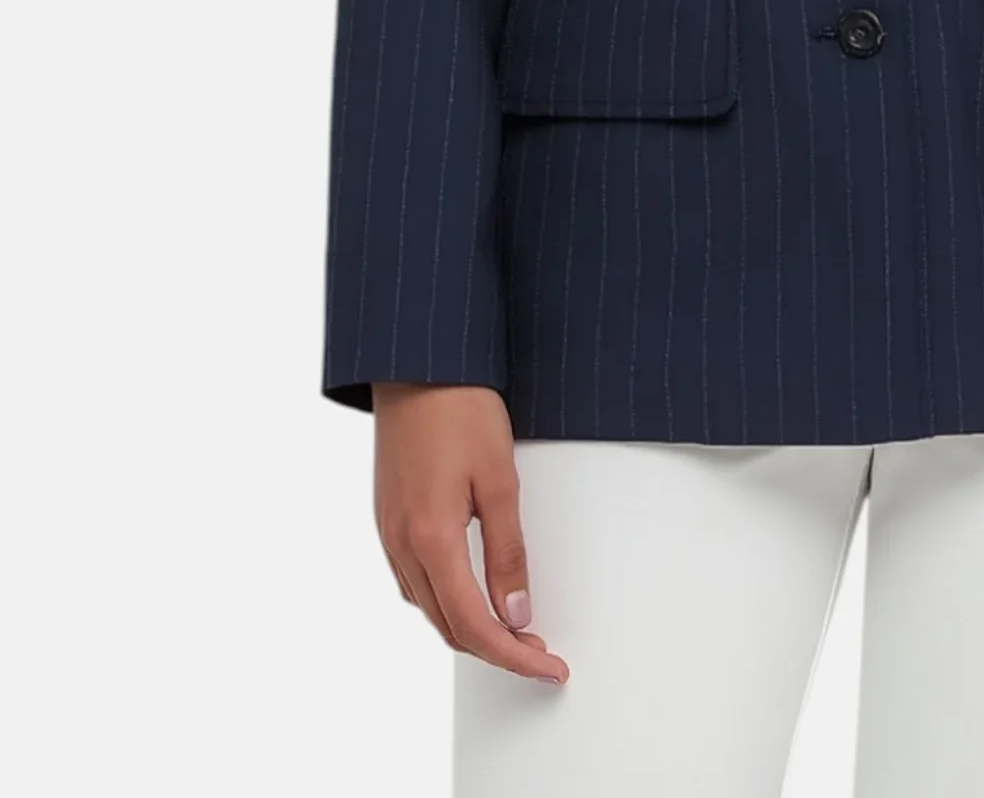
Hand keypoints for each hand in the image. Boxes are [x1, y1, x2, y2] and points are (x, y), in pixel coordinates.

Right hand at [371, 383, 569, 683]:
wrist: (417, 361)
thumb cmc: (459, 407)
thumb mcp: (499, 479)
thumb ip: (507, 552)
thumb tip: (516, 612)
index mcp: (431, 539)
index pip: (474, 625)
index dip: (514, 656)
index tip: (548, 667)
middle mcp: (402, 545)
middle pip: (448, 626)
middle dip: (496, 649)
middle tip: (540, 650)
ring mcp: (389, 532)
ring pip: (428, 608)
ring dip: (468, 627)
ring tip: (513, 627)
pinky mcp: (388, 517)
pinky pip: (413, 581)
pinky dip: (445, 599)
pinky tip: (469, 591)